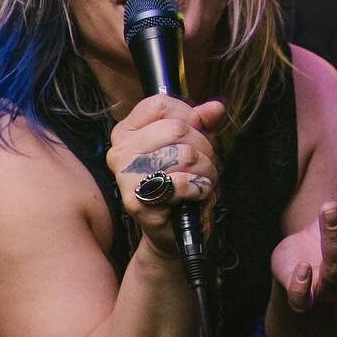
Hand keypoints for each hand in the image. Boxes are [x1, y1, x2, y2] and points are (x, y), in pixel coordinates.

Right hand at [106, 95, 228, 258]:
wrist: (174, 231)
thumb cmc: (180, 184)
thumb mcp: (192, 145)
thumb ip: (203, 122)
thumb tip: (216, 108)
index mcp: (126, 132)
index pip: (160, 104)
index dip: (188, 115)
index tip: (196, 132)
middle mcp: (120, 151)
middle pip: (177, 128)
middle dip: (204, 147)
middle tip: (205, 164)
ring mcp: (126, 176)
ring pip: (184, 154)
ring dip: (205, 169)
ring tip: (202, 180)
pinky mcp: (137, 201)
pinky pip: (181, 182)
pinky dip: (199, 188)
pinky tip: (196, 195)